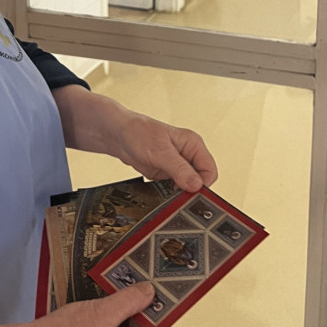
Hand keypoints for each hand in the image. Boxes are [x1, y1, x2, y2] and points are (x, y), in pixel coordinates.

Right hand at [23, 283, 160, 326]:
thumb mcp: (99, 314)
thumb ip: (128, 302)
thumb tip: (148, 293)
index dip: (152, 311)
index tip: (150, 291)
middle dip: (132, 310)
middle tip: (128, 287)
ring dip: (117, 314)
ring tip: (109, 296)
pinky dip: (104, 322)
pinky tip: (96, 309)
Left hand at [53, 85, 217, 191]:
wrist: (117, 134)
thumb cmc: (138, 132)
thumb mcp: (160, 151)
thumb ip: (179, 169)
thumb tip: (196, 185)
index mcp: (193, 144)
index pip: (209, 170)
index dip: (202, 184)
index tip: (189, 191)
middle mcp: (188, 155)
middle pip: (200, 181)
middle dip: (190, 190)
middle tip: (176, 194)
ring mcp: (177, 165)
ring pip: (188, 187)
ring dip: (179, 192)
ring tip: (165, 190)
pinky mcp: (166, 173)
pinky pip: (175, 188)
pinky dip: (169, 193)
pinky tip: (160, 190)